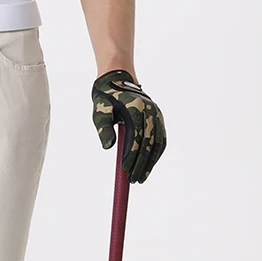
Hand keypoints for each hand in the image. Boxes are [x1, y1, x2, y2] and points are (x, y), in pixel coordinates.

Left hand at [91, 69, 166, 183]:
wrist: (118, 80)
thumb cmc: (106, 98)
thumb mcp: (100, 111)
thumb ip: (103, 128)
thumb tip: (108, 147)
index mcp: (136, 108)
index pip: (136, 137)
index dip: (132, 155)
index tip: (124, 170)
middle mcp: (150, 111)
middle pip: (149, 143)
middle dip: (142, 164)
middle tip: (134, 180)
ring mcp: (157, 114)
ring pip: (158, 143)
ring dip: (151, 162)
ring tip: (141, 178)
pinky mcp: (158, 118)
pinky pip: (161, 139)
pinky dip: (156, 154)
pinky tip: (149, 166)